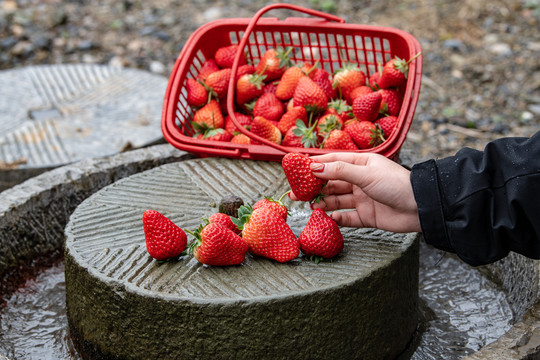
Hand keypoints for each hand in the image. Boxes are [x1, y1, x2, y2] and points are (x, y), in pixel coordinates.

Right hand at [289, 152, 420, 232]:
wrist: (421, 207)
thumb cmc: (396, 184)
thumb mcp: (366, 174)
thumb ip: (339, 172)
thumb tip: (314, 167)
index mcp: (361, 164)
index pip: (333, 162)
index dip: (315, 166)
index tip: (297, 170)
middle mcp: (360, 181)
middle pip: (331, 183)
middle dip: (314, 188)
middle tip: (295, 193)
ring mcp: (363, 199)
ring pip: (336, 201)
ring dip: (323, 203)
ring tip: (310, 207)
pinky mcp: (367, 216)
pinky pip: (347, 218)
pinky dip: (337, 219)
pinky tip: (328, 219)